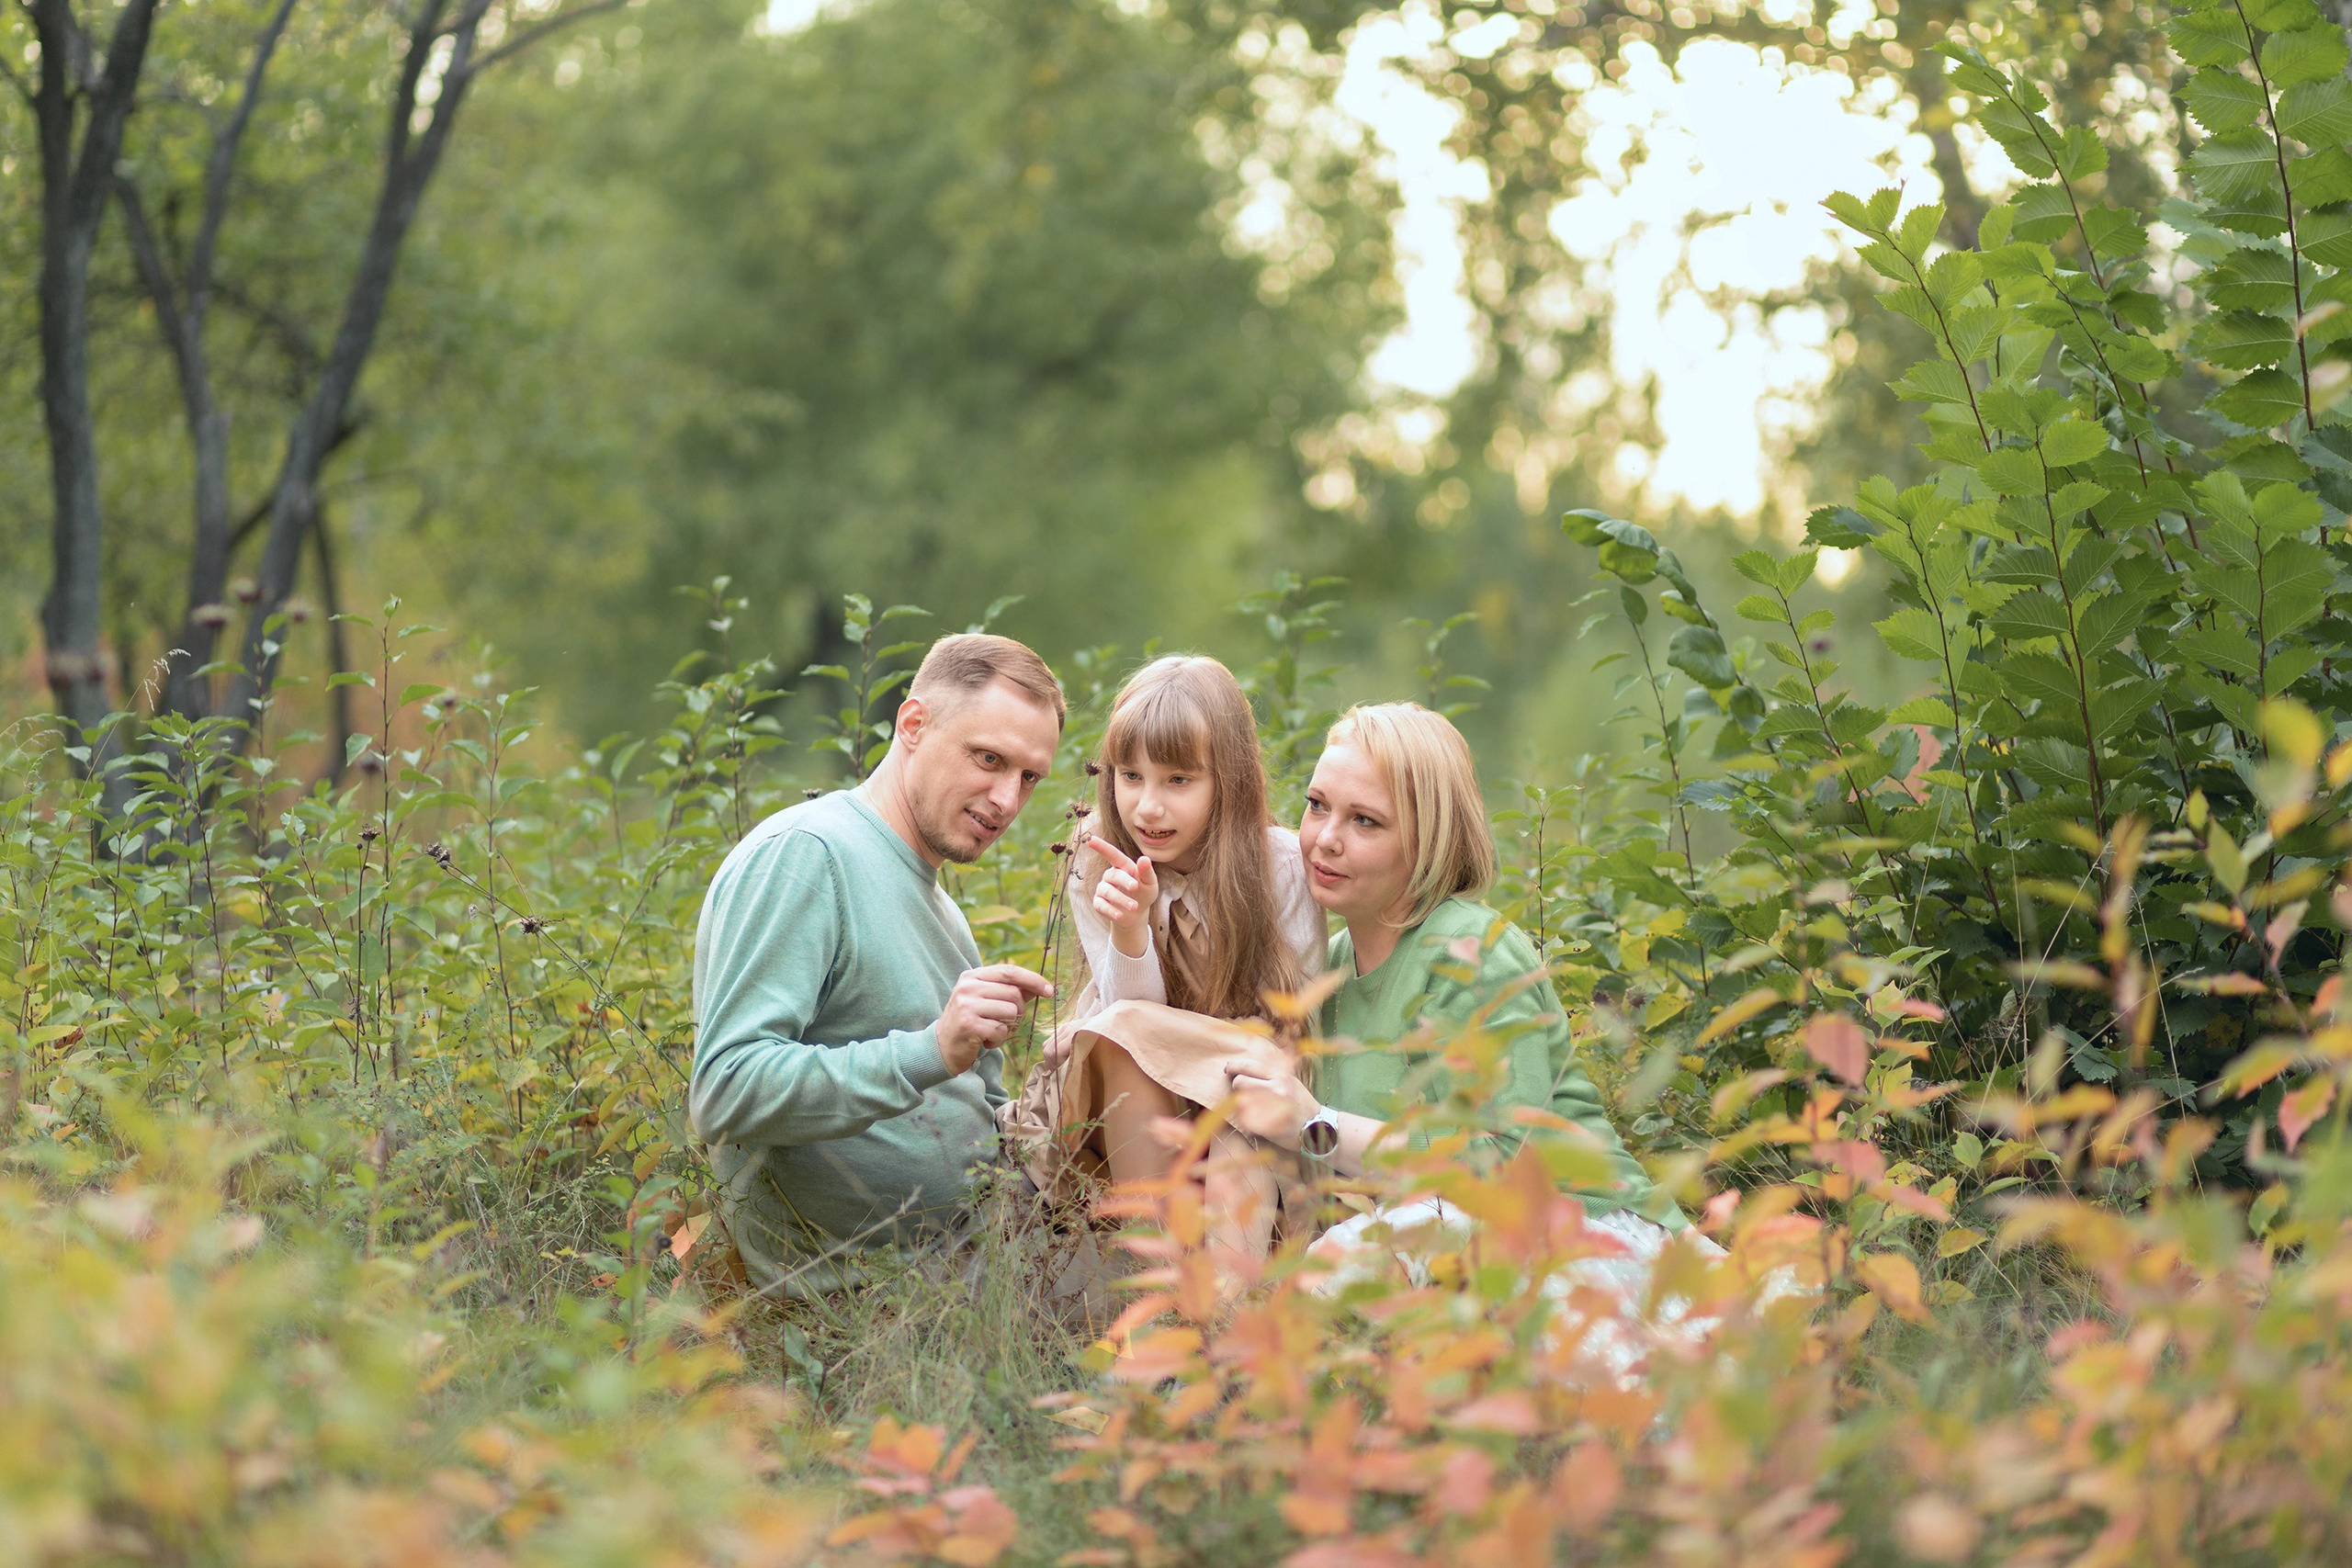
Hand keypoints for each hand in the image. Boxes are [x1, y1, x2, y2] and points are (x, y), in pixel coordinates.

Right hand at [936, 963, 1053, 1073]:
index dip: (1033, 979)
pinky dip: (998, 1040)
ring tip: (992, 1031)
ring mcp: (966, 1006)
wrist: (940, 1047)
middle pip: (1013, 993)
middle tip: (1006, 1022)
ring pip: (1010, 1012)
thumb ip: (1009, 991)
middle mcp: (967, 987)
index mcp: (972, 976)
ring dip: (1008, 1027)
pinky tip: (984, 1041)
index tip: (1049, 990)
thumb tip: (1041, 986)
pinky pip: (1001, 1030)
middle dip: (1019, 1011)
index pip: (1010, 971)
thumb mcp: (985, 1001)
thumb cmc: (969, 1023)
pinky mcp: (969, 1026)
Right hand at [1087, 836, 1159, 957]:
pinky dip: (1111, 910)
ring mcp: (1103, 889)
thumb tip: (1144, 858)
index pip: (1112, 854)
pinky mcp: (1099, 903)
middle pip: (1114, 875)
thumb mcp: (1150, 883)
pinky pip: (1101, 905)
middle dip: (1125, 880)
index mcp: (1122, 867)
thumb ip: (1147, 872)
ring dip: (1122, 899)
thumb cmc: (1143, 894)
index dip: (1101, 847)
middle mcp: (1110, 876)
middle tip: (1136, 887)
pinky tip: (1120, 915)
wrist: (1136, 915)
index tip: (1091, 840)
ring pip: (1108, 891)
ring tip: (1134, 907)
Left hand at [1226, 1046, 1318, 1147]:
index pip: (1248, 1065)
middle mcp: (1276, 1089)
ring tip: (1251, 1107)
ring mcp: (1272, 1108)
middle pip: (1239, 1082)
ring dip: (1241, 1104)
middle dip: (1238, 1086)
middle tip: (1243, 1091)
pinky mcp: (1267, 1126)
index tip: (1228, 1069)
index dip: (1234, 1066)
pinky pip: (1245, 1120)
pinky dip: (1247, 1121)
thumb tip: (1244, 1065)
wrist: (1319, 1128)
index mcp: (1281, 1075)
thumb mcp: (1291, 1081)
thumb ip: (1271, 1072)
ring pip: (1239, 1101)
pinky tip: (1257, 1121)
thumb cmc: (1301, 1103)